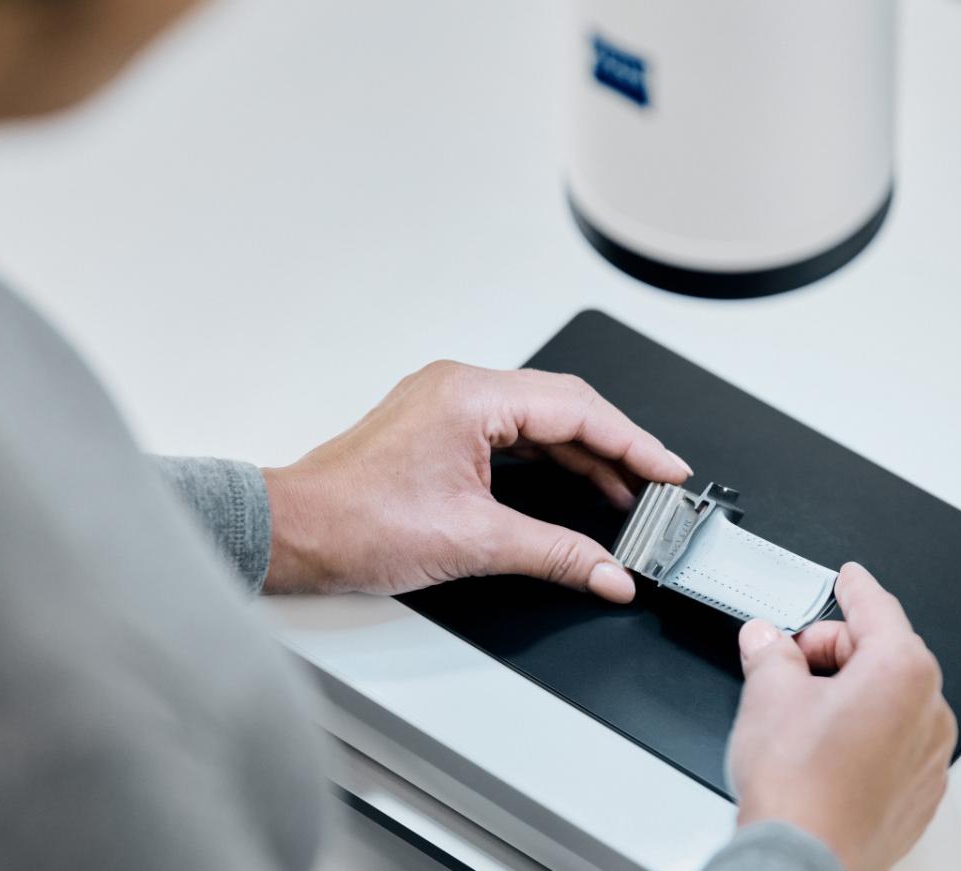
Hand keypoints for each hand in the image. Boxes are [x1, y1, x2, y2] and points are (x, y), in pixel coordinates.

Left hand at [259, 361, 690, 595]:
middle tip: (659, 484)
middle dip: (618, 447)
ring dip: (586, 455)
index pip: (577, 410)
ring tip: (628, 493)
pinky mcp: (441, 426)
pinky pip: (515, 432)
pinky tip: (577, 486)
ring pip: (541, 420)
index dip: (633, 443)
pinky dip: (552, 458)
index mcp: (472, 397)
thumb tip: (608, 572)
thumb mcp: (474, 543)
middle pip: (565, 407)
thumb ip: (556, 554)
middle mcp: (461, 388)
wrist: (292, 533)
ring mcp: (449, 403)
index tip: (669, 471)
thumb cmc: (354, 524)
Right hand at [726, 564, 955, 870]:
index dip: (855, 588)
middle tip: (793, 663)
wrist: (804, 859)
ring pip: (892, 699)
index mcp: (901, 670)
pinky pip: (898, 742)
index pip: (877, 608)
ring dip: (853, 694)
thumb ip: (770, 651)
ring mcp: (930, 755)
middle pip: (884, 653)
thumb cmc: (799, 789)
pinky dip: (868, 734)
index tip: (850, 578)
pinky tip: (827, 751)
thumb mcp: (768, 694)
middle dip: (838, 651)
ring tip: (805, 715)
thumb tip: (766, 640)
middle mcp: (929, 709)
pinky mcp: (921, 791)